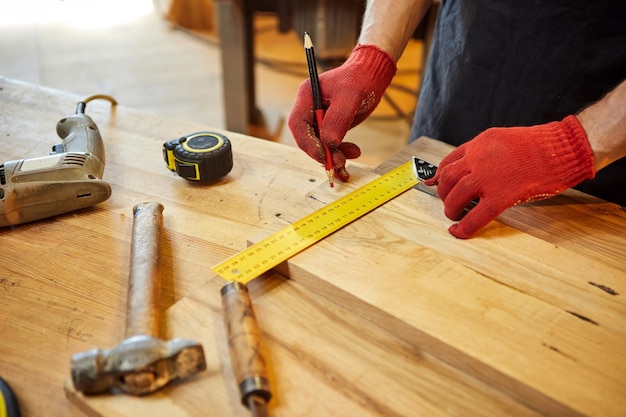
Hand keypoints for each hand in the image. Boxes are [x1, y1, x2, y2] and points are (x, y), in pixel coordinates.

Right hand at [288, 44, 395, 180]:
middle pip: (307, 138)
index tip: (323, 155)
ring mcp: (319, 118)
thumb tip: (329, 143)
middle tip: (339, 163)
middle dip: (322, 153)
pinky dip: (340, 153)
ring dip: (333, 156)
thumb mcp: (351, 96)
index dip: (308, 143)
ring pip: (319, 144)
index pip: (298, 124)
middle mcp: (309, 109)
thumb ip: (338, 118)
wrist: (372, 75)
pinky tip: (353, 154)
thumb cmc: (360, 79)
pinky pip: (330, 144)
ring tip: (349, 160)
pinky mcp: (330, 126)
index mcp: (307, 96)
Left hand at [424, 116, 595, 238]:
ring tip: (455, 215)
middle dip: (444, 193)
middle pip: (447, 179)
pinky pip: (475, 216)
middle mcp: (478, 158)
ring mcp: (488, 177)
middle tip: (451, 203)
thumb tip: (470, 170)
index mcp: (480, 143)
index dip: (440, 176)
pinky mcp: (501, 195)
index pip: (449, 161)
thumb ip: (484, 153)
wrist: (565, 148)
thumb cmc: (542, 146)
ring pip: (455, 196)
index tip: (436, 185)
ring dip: (451, 209)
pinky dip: (463, 228)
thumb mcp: (504, 141)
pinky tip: (458, 233)